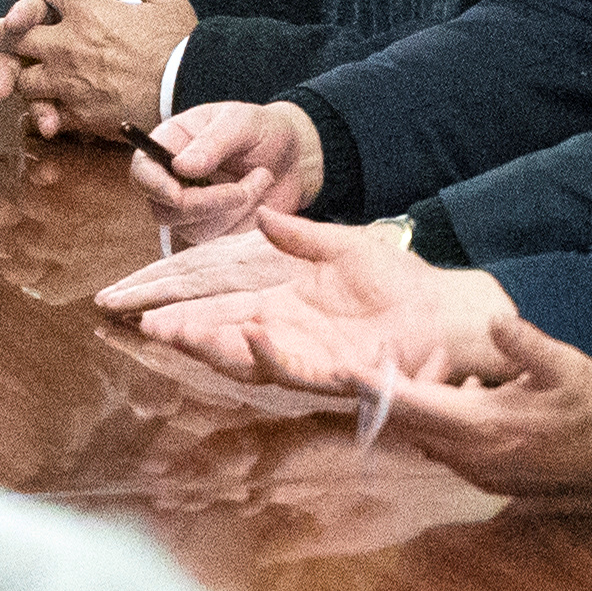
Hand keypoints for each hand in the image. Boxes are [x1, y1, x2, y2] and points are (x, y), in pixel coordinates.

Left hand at [0, 0, 200, 138]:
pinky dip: (39, 115)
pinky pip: (46, 114)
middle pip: (11, 34)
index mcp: (88, 11)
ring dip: (12, 77)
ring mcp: (67, 82)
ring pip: (23, 79)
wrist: (188, 93)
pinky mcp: (77, 114)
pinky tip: (34, 116)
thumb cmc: (180, 45)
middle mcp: (68, 45)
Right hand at [97, 209, 506, 388]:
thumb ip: (301, 236)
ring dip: (215, 348)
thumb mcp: (343, 246)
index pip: (223, 312)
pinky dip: (271, 355)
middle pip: (224, 340)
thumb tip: (261, 218)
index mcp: (284, 307)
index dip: (187, 313)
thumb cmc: (398, 281)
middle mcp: (288, 337)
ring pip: (250, 360)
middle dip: (186, 335)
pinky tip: (250, 336)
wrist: (444, 309)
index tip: (148, 311)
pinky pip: (297, 369)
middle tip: (148, 327)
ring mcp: (310, 357)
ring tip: (181, 333)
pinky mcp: (337, 372)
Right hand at [134, 97, 326, 244]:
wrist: (294, 157)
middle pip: (164, 210)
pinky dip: (246, 221)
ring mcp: (191, 210)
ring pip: (194, 229)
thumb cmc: (262, 130)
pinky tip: (261, 198)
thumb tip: (181, 167)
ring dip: (235, 208)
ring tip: (262, 177)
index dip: (153, 186)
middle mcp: (172, 180)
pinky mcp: (214, 231)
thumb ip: (213, 141)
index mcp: (169, 144)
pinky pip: (220, 241)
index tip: (177, 194)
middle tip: (247, 185)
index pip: (142, 171)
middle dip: (206, 204)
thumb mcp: (242, 122)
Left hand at [362, 318, 591, 500]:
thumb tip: (496, 320)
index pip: (413, 405)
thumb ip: (525, 343)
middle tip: (415, 355)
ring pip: (426, 438)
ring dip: (426, 406)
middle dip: (400, 390)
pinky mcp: (488, 480)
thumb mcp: (565, 367)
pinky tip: (472, 396)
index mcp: (482, 425)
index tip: (345, 368)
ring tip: (454, 371)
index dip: (376, 386)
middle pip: (409, 425)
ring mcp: (478, 473)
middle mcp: (470, 456)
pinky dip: (444, 423)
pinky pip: (447, 450)